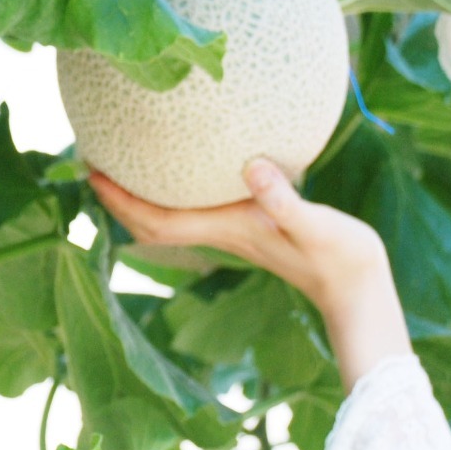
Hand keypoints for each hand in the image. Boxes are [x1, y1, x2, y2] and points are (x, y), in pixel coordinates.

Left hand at [91, 160, 412, 387]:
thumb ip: (285, 199)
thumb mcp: (316, 225)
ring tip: (124, 161)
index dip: (122, 199)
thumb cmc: (341, 259)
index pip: (158, 220)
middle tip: (91, 160)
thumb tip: (252, 167)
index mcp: (228, 229)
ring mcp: (235, 231)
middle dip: (118, 196)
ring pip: (172, 216)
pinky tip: (183, 166)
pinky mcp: (251, 226)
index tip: (92, 172)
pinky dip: (177, 190)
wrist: (359, 290)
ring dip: (142, 194)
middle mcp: (223, 232)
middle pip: (153, 222)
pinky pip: (198, 207)